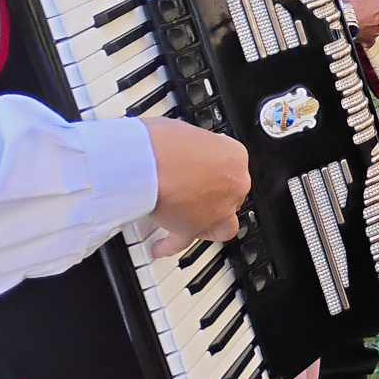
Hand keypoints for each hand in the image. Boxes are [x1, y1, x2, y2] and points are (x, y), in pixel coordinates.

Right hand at [143, 118, 249, 258]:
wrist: (144, 163)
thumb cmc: (161, 143)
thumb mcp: (183, 131)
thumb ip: (190, 144)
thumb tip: (179, 144)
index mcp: (234, 156)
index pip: (232, 165)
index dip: (214, 169)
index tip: (200, 170)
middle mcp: (232, 185)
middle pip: (230, 195)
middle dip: (213, 195)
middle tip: (192, 192)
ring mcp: (216, 210)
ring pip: (224, 226)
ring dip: (209, 226)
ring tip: (194, 224)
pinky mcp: (192, 229)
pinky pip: (183, 242)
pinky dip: (170, 245)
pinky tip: (159, 247)